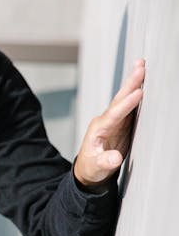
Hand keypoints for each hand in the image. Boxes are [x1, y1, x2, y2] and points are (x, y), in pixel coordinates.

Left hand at [74, 59, 145, 189]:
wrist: (90, 169)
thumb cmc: (91, 168)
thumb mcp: (97, 168)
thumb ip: (105, 162)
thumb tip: (115, 158)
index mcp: (99, 129)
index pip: (114, 115)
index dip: (126, 105)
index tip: (138, 93)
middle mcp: (106, 120)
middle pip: (119, 99)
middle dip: (130, 83)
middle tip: (140, 66)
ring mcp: (114, 120)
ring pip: (125, 99)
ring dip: (134, 83)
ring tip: (142, 65)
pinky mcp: (122, 123)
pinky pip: (132, 105)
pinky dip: (138, 93)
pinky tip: (145, 83)